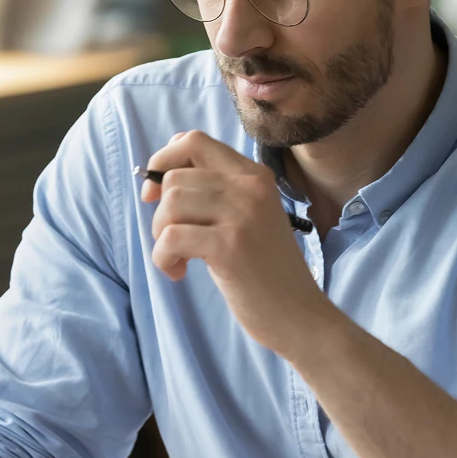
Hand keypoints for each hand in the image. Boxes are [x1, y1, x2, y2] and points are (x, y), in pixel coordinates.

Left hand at [141, 130, 334, 351]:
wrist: (299, 315)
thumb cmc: (265, 271)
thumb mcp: (247, 218)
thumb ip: (215, 193)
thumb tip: (157, 180)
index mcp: (254, 175)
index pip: (194, 141)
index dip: (163, 161)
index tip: (157, 193)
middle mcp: (250, 187)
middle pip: (174, 177)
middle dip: (160, 212)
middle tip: (174, 241)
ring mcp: (242, 214)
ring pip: (170, 203)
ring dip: (161, 236)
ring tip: (179, 259)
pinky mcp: (230, 245)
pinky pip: (171, 237)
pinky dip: (163, 258)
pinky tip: (179, 272)